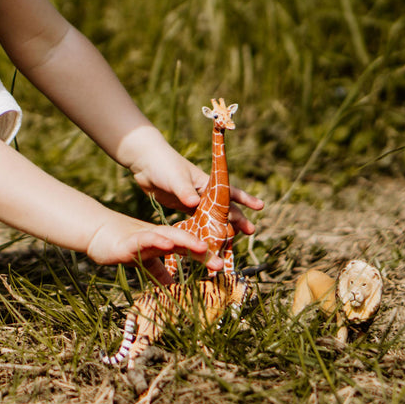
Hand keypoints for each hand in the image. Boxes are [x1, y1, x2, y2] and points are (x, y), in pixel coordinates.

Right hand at [86, 216, 222, 284]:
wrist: (95, 232)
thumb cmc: (121, 245)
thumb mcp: (144, 261)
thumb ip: (159, 272)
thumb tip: (173, 288)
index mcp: (162, 241)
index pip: (186, 247)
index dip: (202, 255)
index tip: (221, 266)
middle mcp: (157, 236)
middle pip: (182, 240)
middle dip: (201, 250)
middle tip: (219, 262)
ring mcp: (143, 236)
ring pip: (167, 236)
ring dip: (185, 241)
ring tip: (201, 247)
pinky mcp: (128, 240)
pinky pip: (144, 239)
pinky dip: (157, 241)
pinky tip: (167, 244)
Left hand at [122, 136, 263, 235]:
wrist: (145, 162)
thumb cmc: (163, 165)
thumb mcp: (175, 177)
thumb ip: (185, 191)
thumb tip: (194, 203)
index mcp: (206, 182)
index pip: (229, 191)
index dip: (244, 199)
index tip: (260, 206)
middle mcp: (203, 192)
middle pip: (223, 207)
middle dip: (238, 218)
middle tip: (252, 231)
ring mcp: (193, 200)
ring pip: (211, 216)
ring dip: (221, 228)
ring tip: (232, 241)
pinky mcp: (182, 206)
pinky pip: (196, 220)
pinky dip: (202, 229)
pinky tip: (207, 241)